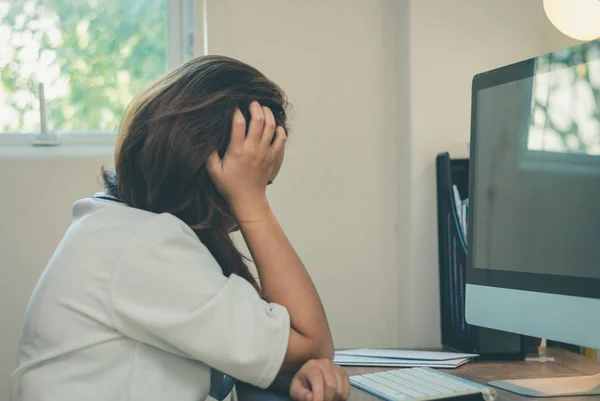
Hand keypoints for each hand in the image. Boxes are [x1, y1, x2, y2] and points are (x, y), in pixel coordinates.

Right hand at [207, 101, 285, 219]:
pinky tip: (275, 126)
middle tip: (251, 102)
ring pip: (271, 126)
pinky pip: (281, 139)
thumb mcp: (213, 170)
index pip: (238, 123)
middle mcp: (253, 148)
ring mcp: (265, 152)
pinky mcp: (273, 157)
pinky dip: (280, 130)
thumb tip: (205, 137)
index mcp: (237, 150)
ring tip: (262, 109)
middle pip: (258, 120)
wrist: (248, 199)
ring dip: (268, 114)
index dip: (236, 111)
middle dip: (255, 107)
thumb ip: (209, 153)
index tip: (233, 106)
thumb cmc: (229, 185)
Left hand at [290, 359, 350, 400]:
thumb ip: (302, 394)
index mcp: (312, 366)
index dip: (318, 395)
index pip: (317, 380)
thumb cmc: (303, 383)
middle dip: (327, 399)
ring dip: (334, 399)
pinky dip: (341, 397)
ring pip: (340, 389)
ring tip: (326, 399)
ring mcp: (337, 368)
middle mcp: (325, 364)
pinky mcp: (344, 374)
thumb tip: (313, 399)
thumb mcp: (296, 389)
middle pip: (331, 385)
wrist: (311, 375)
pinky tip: (333, 397)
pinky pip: (347, 390)